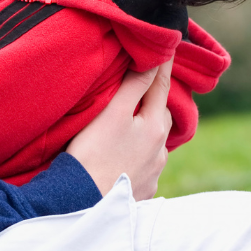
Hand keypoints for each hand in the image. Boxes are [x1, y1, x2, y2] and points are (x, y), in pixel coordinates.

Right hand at [66, 60, 173, 200]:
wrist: (82, 204)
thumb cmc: (93, 153)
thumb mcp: (112, 112)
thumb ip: (135, 85)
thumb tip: (155, 59)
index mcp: (155, 127)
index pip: (162, 86)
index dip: (163, 65)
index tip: (168, 46)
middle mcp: (160, 150)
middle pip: (161, 116)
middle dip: (156, 99)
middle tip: (148, 84)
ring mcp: (152, 173)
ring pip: (154, 142)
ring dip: (147, 130)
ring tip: (132, 122)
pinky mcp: (141, 190)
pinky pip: (144, 165)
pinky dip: (138, 155)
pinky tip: (124, 155)